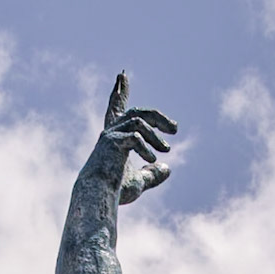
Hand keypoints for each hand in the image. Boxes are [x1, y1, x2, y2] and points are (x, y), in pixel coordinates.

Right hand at [96, 72, 176, 204]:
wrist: (98, 198)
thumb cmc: (114, 191)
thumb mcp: (139, 182)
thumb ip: (152, 174)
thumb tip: (168, 168)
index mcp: (115, 137)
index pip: (117, 110)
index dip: (120, 92)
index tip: (122, 75)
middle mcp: (111, 131)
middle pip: (137, 112)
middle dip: (158, 117)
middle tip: (175, 129)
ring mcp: (110, 135)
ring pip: (139, 121)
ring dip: (155, 135)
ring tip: (167, 149)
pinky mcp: (111, 142)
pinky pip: (135, 137)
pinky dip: (147, 148)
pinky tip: (153, 159)